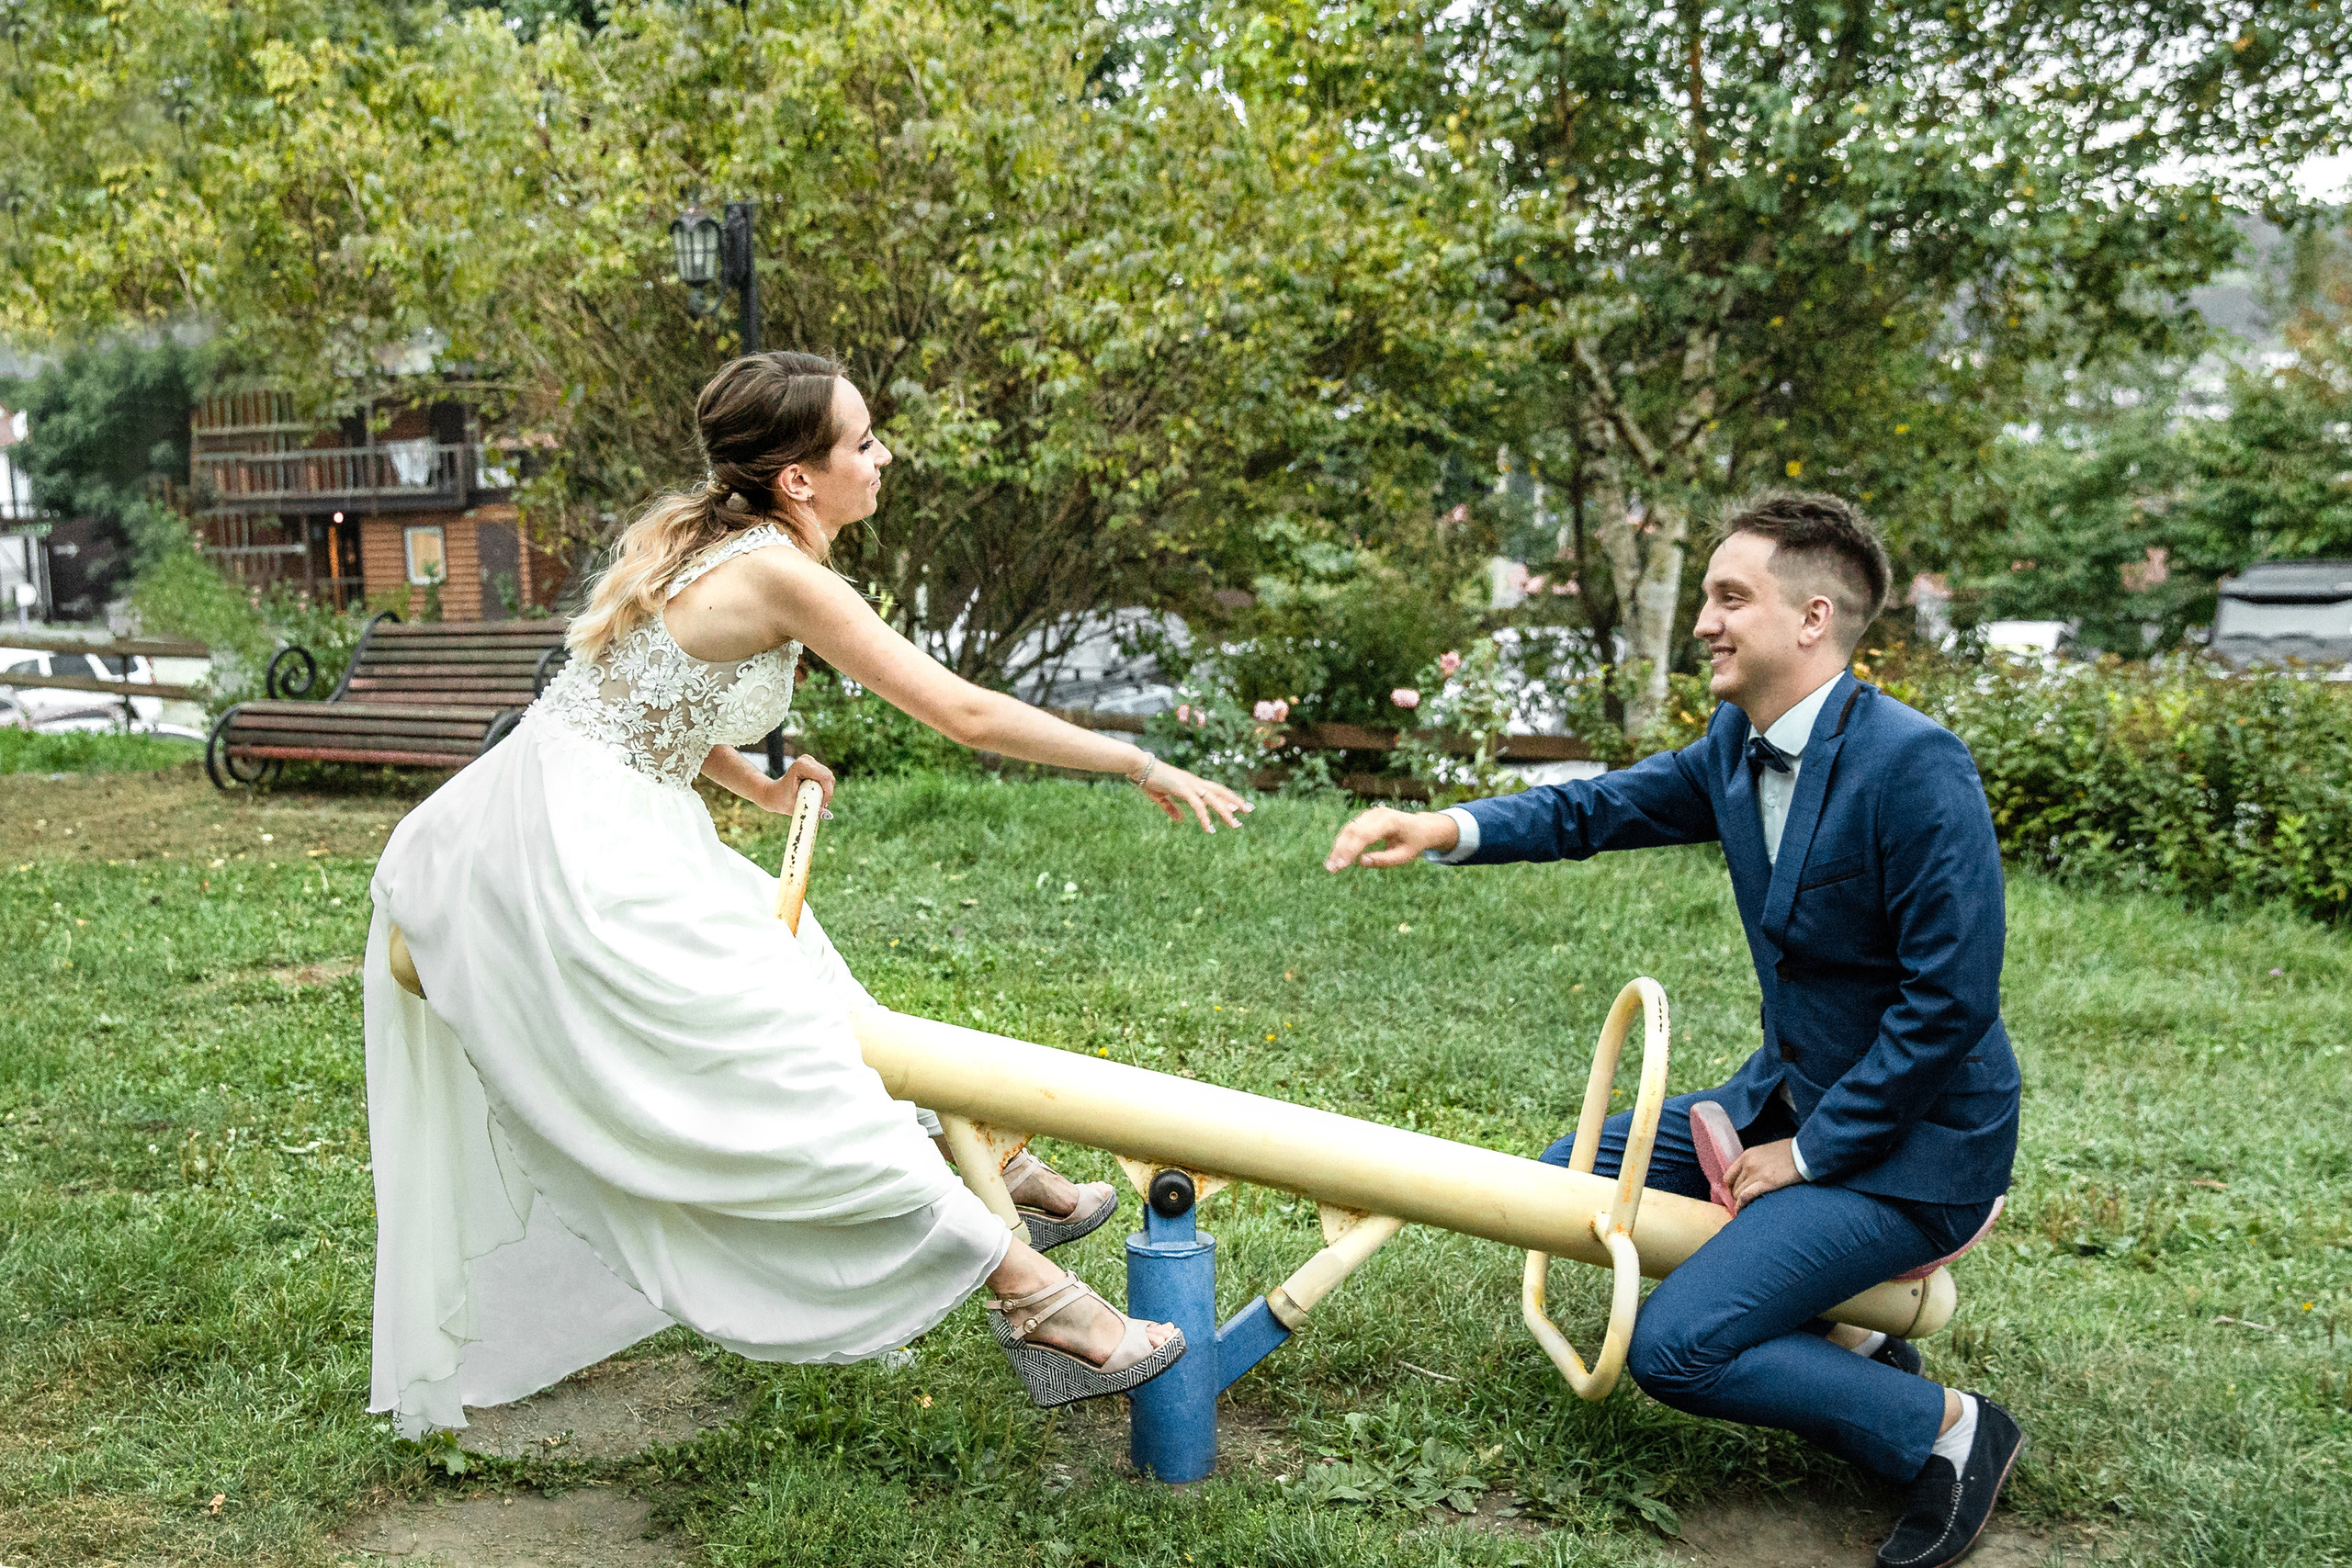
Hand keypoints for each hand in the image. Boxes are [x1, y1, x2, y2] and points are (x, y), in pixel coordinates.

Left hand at [761, 753, 835, 813]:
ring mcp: (810, 760)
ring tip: (816, 800)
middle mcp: (806, 760)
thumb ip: (813, 810)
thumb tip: (828, 815)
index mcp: (801, 766)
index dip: (827, 792)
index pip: (824, 777)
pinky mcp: (813, 765)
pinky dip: (824, 787)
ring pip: (828, 777)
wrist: (774, 794)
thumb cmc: (782, 800)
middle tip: (820, 805)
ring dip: (826, 790)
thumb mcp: (797, 807)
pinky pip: (826, 777)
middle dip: (827, 792)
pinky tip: (814, 793)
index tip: (822, 805)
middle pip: (828, 776)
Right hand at [1133, 759, 1251, 833]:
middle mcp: (1194, 782)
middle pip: (1220, 792)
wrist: (1139, 767)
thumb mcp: (1160, 797)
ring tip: (1236, 825)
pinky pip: (1198, 805)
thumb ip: (1171, 807)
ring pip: (1213, 799)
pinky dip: (1205, 817)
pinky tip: (1210, 828)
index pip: (1214, 790)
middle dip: (1235, 801)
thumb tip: (1180, 819)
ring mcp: (1189, 784)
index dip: (1227, 798)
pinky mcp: (1182, 789)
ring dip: (1226, 812)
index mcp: (1191, 783)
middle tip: (1250, 810)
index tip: (1239, 806)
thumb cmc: (1148, 780)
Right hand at [1323, 806, 1458, 871]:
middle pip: (1353, 830)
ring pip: (1348, 829)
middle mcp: (1378, 813)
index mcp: (1390, 821)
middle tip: (1331, 869)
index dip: (1350, 850)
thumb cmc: (1414, 843)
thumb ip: (1384, 860)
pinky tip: (1336, 857)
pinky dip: (1342, 843)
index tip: (1341, 866)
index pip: (1365, 835)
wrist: (1421, 826)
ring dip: (1338, 847)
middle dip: (1340, 850)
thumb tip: (1361, 862)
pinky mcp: (1366, 817)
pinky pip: (1351, 829)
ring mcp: (1371, 813)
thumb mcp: (1404, 856)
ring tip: (1330, 866)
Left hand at [1723, 1139, 1800, 1213]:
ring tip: (1744, 1209)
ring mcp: (1756, 1174)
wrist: (1804, 1153)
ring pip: (1738, 1193)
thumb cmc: (1790, 1152)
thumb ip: (1756, 1162)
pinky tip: (1741, 1212)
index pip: (1729, 1175)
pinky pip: (1745, 1197)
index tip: (1736, 1193)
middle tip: (1742, 1203)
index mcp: (1747, 1155)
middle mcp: (1748, 1164)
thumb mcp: (1766, 1151)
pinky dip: (1741, 1206)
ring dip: (1739, 1202)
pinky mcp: (1766, 1183)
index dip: (1731, 1186)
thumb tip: (1752, 1175)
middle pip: (1733, 1186)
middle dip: (1736, 1196)